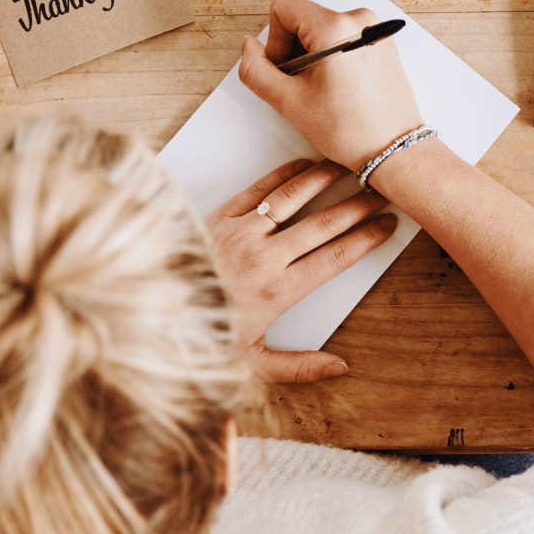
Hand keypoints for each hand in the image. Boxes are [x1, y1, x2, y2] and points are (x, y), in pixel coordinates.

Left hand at [206, 159, 398, 382]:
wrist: (145, 310)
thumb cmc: (199, 335)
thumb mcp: (250, 363)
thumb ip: (298, 366)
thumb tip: (341, 367)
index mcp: (278, 291)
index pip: (336, 258)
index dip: (367, 239)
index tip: (388, 226)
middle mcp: (263, 257)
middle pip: (323, 224)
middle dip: (358, 207)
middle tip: (381, 194)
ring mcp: (241, 232)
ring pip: (294, 198)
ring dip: (327, 180)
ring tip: (351, 169)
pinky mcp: (219, 215)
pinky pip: (261, 188)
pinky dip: (287, 174)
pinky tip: (307, 166)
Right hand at [238, 0, 423, 169]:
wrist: (394, 149)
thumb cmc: (351, 130)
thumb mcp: (288, 102)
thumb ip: (255, 69)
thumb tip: (249, 46)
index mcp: (337, 27)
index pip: (283, 8)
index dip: (275, 40)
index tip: (288, 70)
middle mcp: (360, 20)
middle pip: (304, 17)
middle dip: (295, 49)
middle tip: (304, 85)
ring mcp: (376, 30)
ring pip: (323, 29)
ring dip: (314, 55)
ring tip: (325, 89)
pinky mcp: (383, 42)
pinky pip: (345, 38)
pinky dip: (335, 57)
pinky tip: (341, 86)